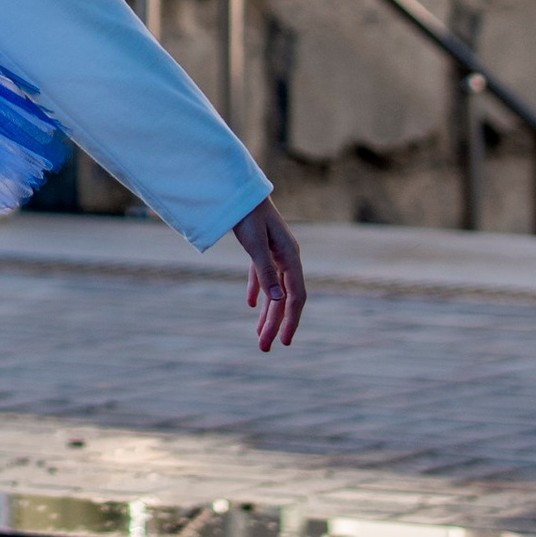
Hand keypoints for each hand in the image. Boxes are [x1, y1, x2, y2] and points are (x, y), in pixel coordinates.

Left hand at [233, 197, 305, 351]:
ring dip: (267, 312)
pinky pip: (263, 276)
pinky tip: (251, 305)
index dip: (291, 320)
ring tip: (259, 335)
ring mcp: (276, 254)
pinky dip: (257, 290)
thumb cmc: (247, 214)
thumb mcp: (255, 244)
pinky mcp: (262, 249)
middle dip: (275, 324)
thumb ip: (265, 271)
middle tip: (264, 347)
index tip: (284, 341)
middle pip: (283, 297)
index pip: (295, 296)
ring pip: (274, 290)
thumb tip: (278, 300)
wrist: (239, 189)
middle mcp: (287, 258)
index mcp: (290, 257)